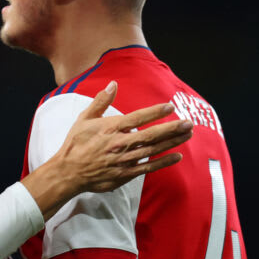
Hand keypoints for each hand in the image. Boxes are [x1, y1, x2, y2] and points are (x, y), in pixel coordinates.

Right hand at [22, 81, 192, 219]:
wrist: (69, 172)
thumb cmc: (76, 143)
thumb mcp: (84, 118)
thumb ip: (101, 101)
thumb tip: (113, 84)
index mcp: (110, 128)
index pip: (137, 118)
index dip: (155, 112)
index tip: (170, 106)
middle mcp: (120, 144)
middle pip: (151, 135)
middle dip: (172, 128)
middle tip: (189, 123)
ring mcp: (124, 160)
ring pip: (153, 150)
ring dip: (172, 142)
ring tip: (187, 135)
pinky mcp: (125, 174)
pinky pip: (148, 167)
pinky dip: (163, 162)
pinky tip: (176, 156)